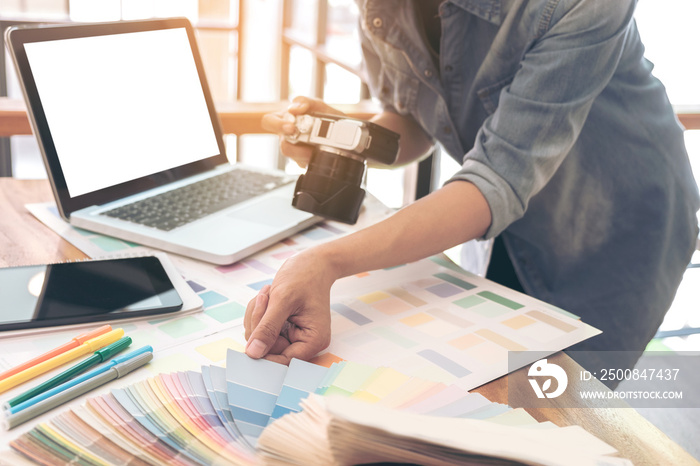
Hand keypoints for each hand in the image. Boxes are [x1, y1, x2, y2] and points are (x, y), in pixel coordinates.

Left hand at [243, 248, 335, 364]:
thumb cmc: (305, 276)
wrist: (313, 262)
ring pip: (260, 337)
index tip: (251, 336)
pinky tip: (269, 296)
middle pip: (268, 348)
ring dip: (258, 314)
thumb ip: (268, 328)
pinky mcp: (283, 327)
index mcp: (313, 340)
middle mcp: (304, 341)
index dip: (263, 352)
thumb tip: (253, 353)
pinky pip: (261, 327)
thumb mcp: (283, 300)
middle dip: (259, 323)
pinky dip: (259, 311)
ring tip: (270, 293)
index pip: (283, 360)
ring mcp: (292, 334)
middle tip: (265, 299)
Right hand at [261, 96, 345, 167]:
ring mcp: (296, 152)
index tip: (291, 126)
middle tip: (309, 142)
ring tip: (320, 147)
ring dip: (308, 153)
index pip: (268, 121)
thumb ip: (306, 101)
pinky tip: (322, 152)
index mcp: (286, 120)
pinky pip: (306, 164)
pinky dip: (316, 158)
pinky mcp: (305, 163)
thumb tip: (294, 107)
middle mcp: (288, 137)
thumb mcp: (320, 106)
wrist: (346, 135)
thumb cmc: (328, 118)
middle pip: (283, 145)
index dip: (277, 125)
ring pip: (297, 158)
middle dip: (297, 146)